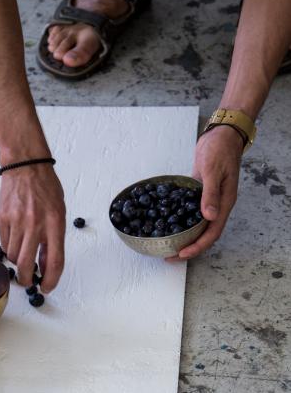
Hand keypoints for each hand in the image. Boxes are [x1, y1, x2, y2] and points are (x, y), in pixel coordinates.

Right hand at [0, 163, 65, 291]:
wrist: (26, 167)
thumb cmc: (46, 188)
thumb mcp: (58, 213)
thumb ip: (54, 238)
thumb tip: (45, 264)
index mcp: (55, 224)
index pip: (55, 261)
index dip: (51, 279)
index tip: (46, 287)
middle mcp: (35, 225)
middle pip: (27, 265)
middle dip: (26, 279)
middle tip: (27, 281)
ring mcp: (17, 222)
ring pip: (13, 256)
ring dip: (17, 261)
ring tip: (22, 253)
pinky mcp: (2, 219)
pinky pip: (4, 243)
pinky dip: (9, 247)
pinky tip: (15, 240)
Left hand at [166, 124, 243, 261]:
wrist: (220, 136)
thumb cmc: (219, 150)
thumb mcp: (213, 171)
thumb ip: (211, 194)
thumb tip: (209, 217)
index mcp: (224, 203)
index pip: (212, 232)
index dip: (197, 246)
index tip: (182, 253)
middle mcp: (217, 206)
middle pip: (204, 234)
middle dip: (188, 247)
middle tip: (169, 256)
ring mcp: (208, 200)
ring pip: (197, 225)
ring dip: (185, 237)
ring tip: (168, 245)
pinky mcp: (200, 193)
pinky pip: (190, 212)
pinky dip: (180, 220)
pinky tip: (167, 223)